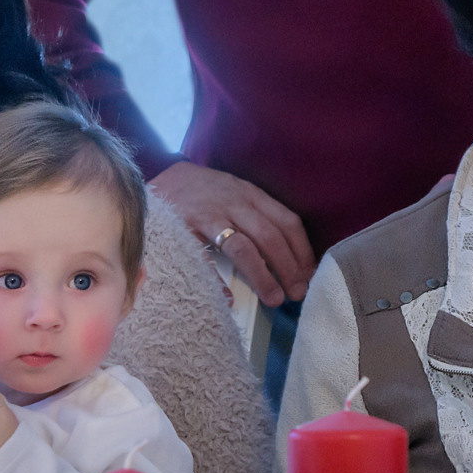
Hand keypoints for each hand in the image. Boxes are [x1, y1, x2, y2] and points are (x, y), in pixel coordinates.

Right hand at [154, 160, 314, 305]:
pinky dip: (217, 280)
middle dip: (289, 268)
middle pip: (270, 237)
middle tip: (298, 293)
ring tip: (274, 298)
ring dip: (263, 276)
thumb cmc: (206, 191)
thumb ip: (258, 216)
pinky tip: (228, 298)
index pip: (287, 222)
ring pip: (244, 247)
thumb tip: (286, 257)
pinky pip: (204, 257)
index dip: (302, 250)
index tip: (311, 274)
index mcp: (252, 195)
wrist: (161, 173)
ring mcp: (210, 215)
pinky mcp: (185, 227)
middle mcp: (235, 203)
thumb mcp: (237, 194)